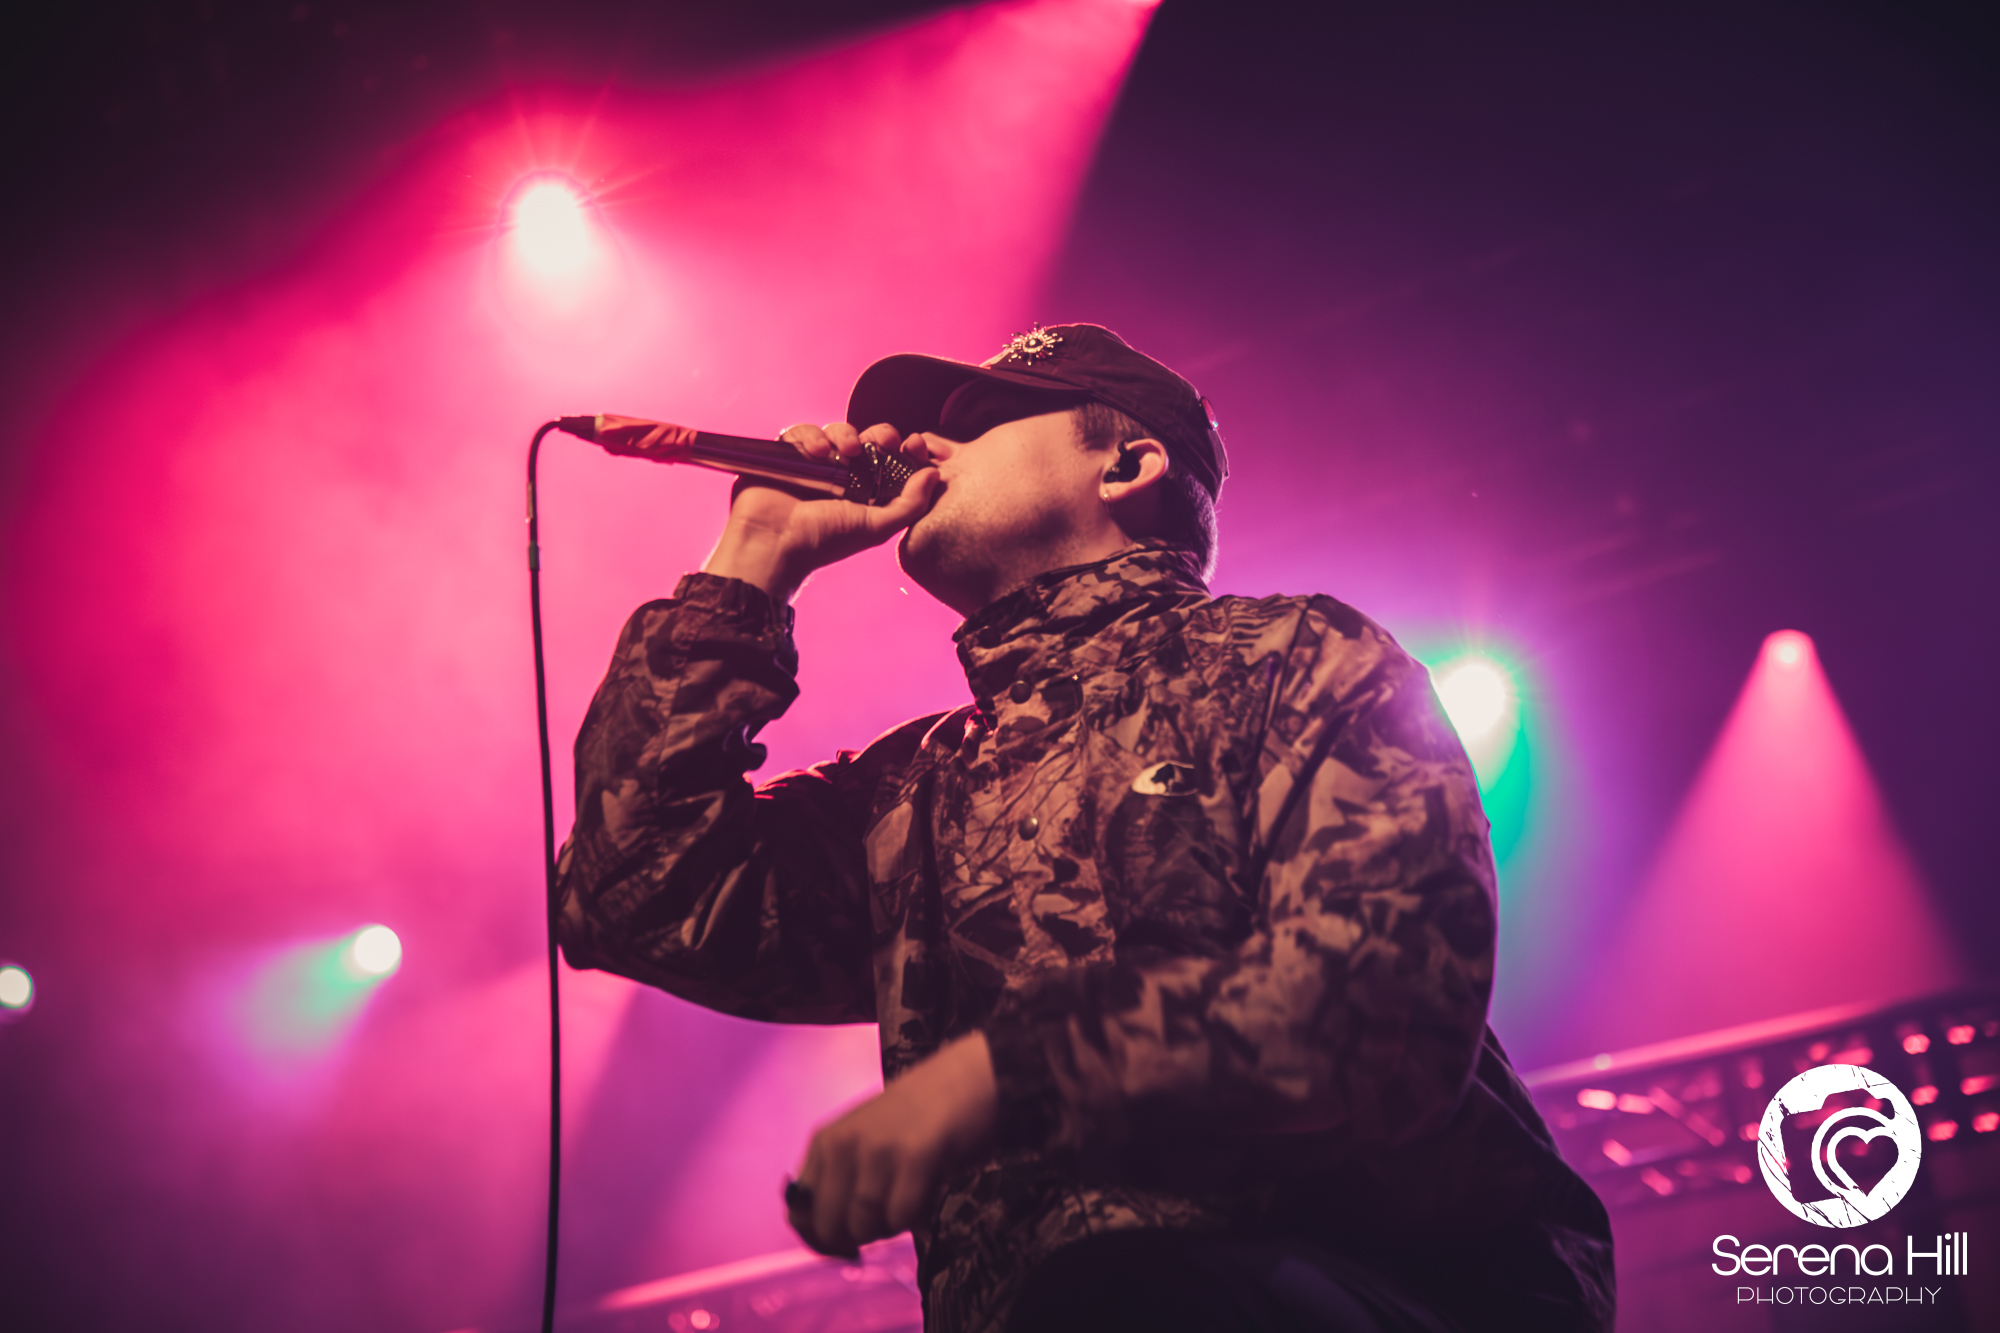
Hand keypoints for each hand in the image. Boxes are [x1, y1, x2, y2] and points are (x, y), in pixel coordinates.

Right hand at [701, 421, 941, 602]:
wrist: (772, 545)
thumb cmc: (823, 542)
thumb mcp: (875, 527)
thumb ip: (909, 504)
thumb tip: (935, 474)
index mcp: (865, 493)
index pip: (892, 462)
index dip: (906, 450)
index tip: (914, 444)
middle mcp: (841, 477)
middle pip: (868, 440)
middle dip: (880, 434)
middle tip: (884, 440)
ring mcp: (814, 464)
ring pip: (837, 432)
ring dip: (846, 434)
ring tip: (847, 450)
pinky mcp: (787, 455)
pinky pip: (803, 433)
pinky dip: (812, 436)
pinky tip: (818, 452)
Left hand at [786, 1032, 997, 1257]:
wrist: (966, 1078)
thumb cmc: (917, 1121)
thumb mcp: (864, 1143)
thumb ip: (839, 1182)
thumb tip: (826, 1241)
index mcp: (825, 1142)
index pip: (798, 1214)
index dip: (821, 1242)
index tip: (848, 1248)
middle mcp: (842, 1143)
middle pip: (829, 1225)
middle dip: (857, 1238)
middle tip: (884, 1222)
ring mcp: (876, 1148)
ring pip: (864, 1224)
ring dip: (888, 1228)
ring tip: (908, 1201)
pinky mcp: (914, 1154)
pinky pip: (901, 1215)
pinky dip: (914, 1219)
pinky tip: (925, 1195)